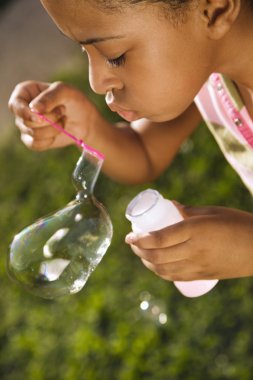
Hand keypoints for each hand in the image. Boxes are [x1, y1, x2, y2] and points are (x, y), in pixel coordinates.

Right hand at [8, 80, 97, 150]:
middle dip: (49, 120)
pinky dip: (49, 140)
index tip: (40, 116)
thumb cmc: (75, 101)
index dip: (25, 112)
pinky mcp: (32, 139)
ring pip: (32, 133)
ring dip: (52, 129)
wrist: (85, 121)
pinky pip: (34, 145)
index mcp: (25, 91)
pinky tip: (57, 132)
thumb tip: (33, 110)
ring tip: (62, 120)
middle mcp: (22, 108)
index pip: (15, 104)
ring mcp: (26, 124)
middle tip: (62, 111)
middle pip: (26, 121)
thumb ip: (50, 97)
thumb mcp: (66, 92)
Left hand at [125, 205, 252, 280]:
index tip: (129, 236)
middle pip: (157, 255)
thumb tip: (170, 206)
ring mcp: (198, 265)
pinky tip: (156, 266)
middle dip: (139, 251)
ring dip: (147, 263)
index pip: (159, 238)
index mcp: (196, 230)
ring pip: (164, 270)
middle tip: (133, 243)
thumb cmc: (238, 223)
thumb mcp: (212, 211)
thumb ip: (189, 211)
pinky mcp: (203, 275)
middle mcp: (194, 250)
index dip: (139, 239)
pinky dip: (160, 273)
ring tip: (141, 254)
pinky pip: (175, 277)